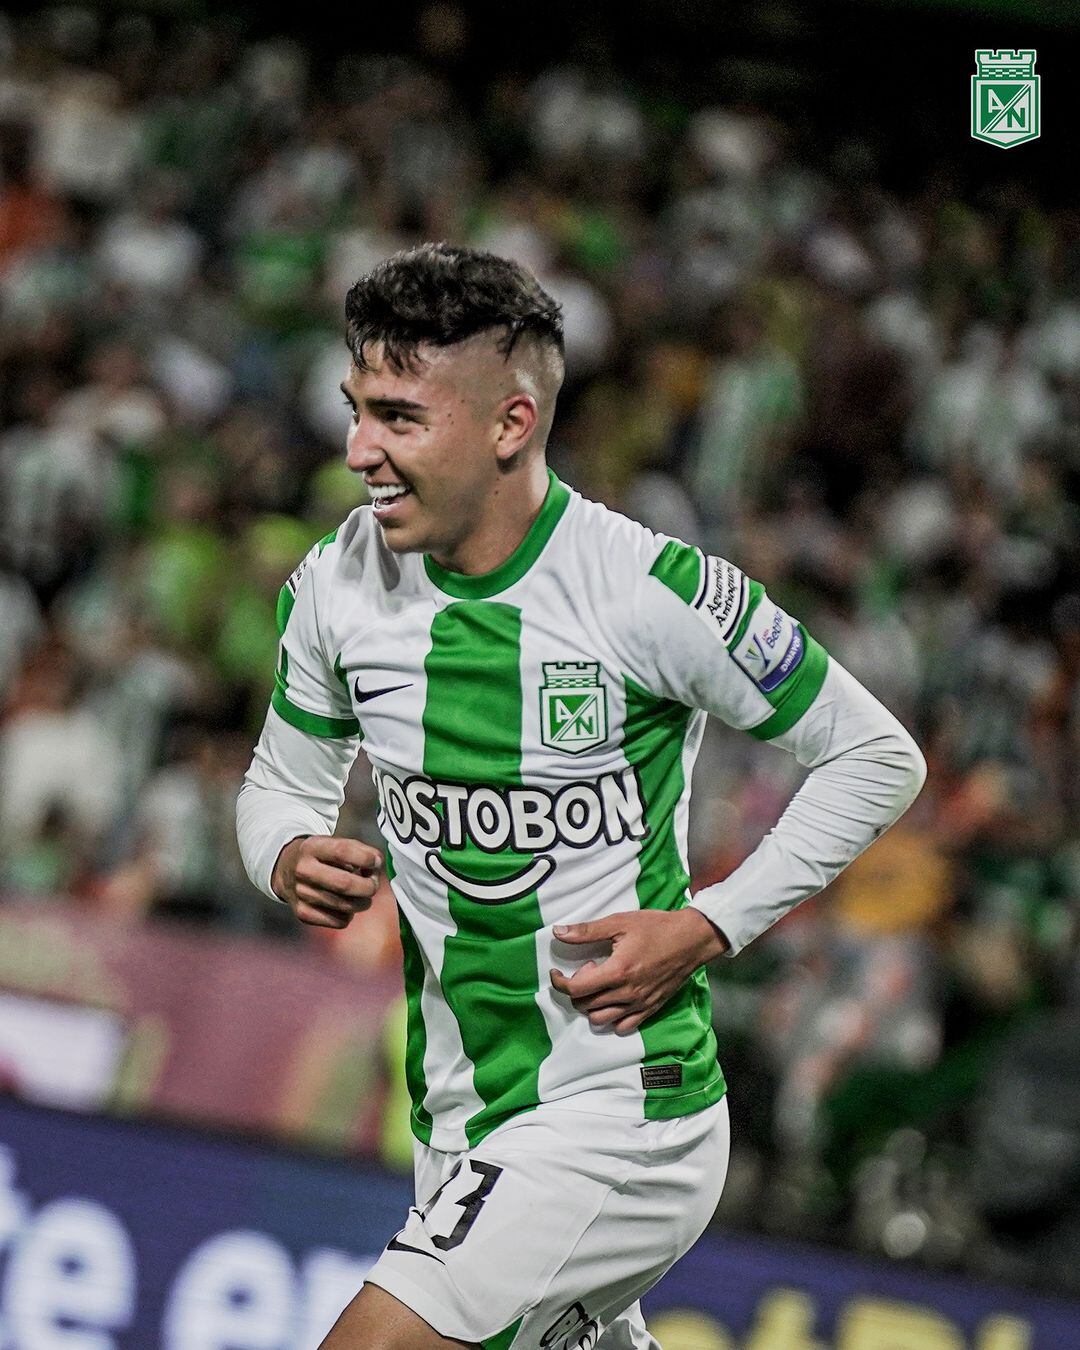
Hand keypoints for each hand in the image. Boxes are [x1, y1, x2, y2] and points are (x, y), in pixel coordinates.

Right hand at [271, 835, 382, 928]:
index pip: (343, 851)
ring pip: (345, 906)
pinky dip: (349, 915)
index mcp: (312, 847)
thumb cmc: (321, 857)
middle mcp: (303, 870)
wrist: (287, 870)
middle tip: (373, 884)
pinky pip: (339, 921)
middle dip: (368, 886)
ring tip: (361, 893)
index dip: (366, 858)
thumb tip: (377, 865)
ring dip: (362, 902)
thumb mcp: (335, 844)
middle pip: (345, 884)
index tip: (376, 862)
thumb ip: (360, 851)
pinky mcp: (302, 913)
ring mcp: (301, 893)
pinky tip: (345, 904)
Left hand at [549, 908, 728, 1035]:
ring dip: (591, 1005)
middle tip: (589, 968)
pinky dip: (612, 1018)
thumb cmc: (657, 928)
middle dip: (577, 989)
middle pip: (585, 1006)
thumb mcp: (620, 922)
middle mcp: (626, 994)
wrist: (691, 939)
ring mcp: (639, 1005)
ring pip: (600, 1019)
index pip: (576, 989)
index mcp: (617, 972)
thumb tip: (558, 932)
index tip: (556, 972)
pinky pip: (623, 1027)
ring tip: (601, 984)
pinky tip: (614, 1000)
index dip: (559, 982)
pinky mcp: (650, 1010)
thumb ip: (587, 931)